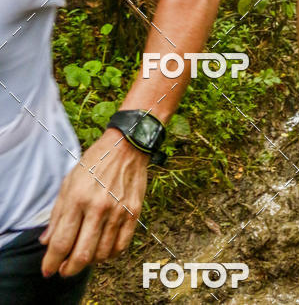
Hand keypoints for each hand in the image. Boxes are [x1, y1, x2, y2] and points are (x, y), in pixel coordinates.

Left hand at [39, 129, 148, 277]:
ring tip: (83, 256)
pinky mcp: (133, 212)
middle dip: (69, 269)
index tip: (48, 269)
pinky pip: (121, 246)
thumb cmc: (95, 162)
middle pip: (82, 254)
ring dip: (89, 261)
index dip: (52, 262)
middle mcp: (98, 207)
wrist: (127, 146)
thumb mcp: (69, 181)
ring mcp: (118, 211)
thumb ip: (57, 213)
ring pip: (102, 254)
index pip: (61, 242)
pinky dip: (110, 255)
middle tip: (64, 270)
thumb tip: (47, 241)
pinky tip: (103, 250)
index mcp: (78, 198)